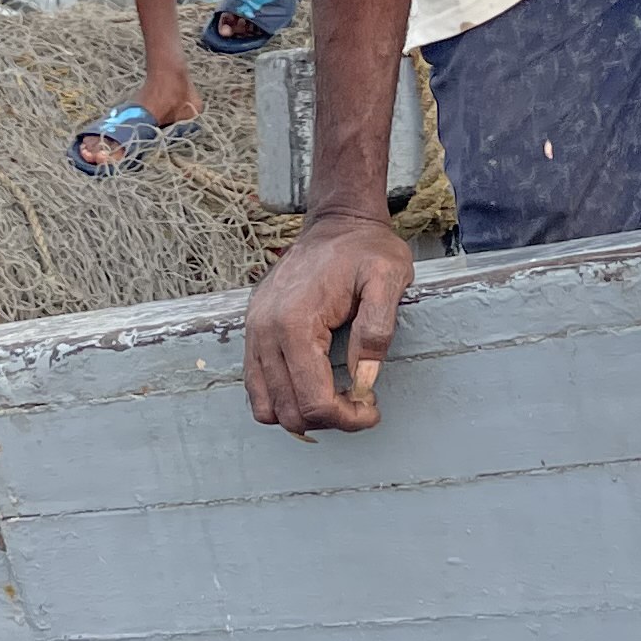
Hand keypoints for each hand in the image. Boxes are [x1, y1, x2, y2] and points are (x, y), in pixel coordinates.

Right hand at [244, 213, 413, 436]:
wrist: (336, 221)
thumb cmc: (364, 248)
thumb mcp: (388, 279)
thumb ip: (378, 330)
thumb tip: (365, 381)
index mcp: (295, 323)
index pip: (313, 401)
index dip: (347, 419)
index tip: (372, 411)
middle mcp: (264, 330)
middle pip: (288, 411)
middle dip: (328, 420)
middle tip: (359, 405)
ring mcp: (253, 331)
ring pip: (265, 406)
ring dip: (303, 413)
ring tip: (336, 397)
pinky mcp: (253, 329)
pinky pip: (256, 385)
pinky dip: (283, 397)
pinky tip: (314, 384)